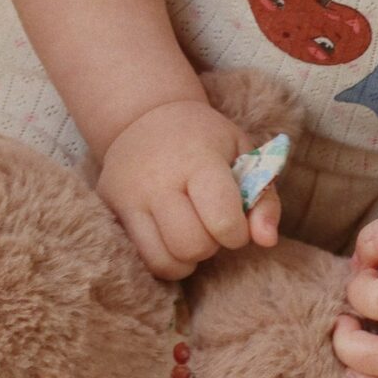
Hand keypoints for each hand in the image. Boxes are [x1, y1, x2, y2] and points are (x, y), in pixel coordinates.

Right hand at [98, 99, 279, 279]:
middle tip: (211, 226)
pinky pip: (142, 258)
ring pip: (163, 261)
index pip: (222, 219)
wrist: (145, 116)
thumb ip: (263, 199)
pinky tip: (172, 239)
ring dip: (187, 259)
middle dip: (211, 246)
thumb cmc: (205, 139)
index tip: (236, 223)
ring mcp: (129, 195)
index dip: (237, 233)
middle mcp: (158, 178)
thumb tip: (267, 241)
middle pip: (192, 246)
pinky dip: (165, 260)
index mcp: (198, 159)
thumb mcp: (243, 154)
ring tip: (191, 234)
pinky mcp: (111, 208)